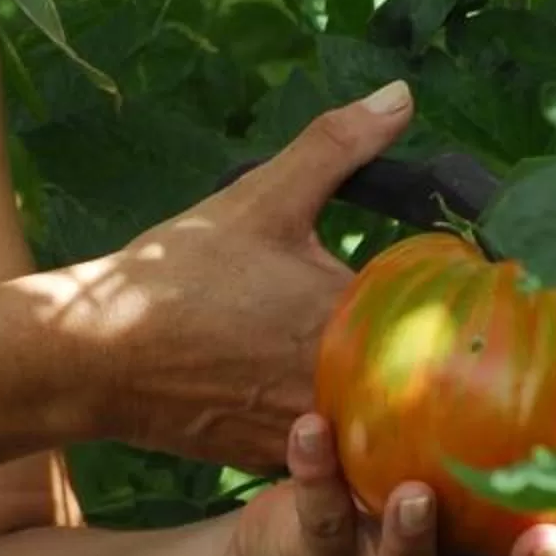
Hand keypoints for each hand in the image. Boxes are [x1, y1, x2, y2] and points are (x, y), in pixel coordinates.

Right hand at [59, 85, 416, 469]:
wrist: (93, 355)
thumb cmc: (176, 275)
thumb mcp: (260, 196)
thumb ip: (337, 146)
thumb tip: (402, 95)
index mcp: (348, 320)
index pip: (435, 320)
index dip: (448, 303)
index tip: (462, 288)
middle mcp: (336, 388)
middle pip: (415, 383)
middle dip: (423, 358)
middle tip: (436, 332)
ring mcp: (305, 435)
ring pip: (374, 426)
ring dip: (382, 401)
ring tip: (386, 370)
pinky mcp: (272, 461)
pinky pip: (328, 455)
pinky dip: (335, 432)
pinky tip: (324, 401)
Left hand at [228, 413, 555, 555]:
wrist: (289, 544)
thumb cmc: (388, 474)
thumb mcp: (443, 446)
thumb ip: (490, 404)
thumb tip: (537, 293)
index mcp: (488, 553)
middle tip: (550, 543)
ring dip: (414, 533)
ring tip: (416, 494)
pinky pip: (319, 510)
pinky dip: (316, 468)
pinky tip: (312, 426)